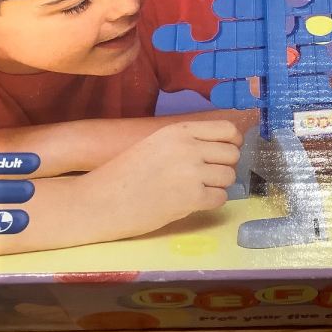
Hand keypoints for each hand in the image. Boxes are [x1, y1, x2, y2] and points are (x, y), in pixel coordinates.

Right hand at [79, 120, 243, 238]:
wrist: (100, 200)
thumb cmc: (125, 173)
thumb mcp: (156, 143)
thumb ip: (187, 141)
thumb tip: (223, 146)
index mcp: (178, 130)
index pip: (227, 129)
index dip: (231, 143)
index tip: (223, 153)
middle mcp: (188, 147)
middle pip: (232, 153)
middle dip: (224, 166)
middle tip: (208, 176)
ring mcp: (191, 172)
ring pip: (229, 176)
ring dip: (218, 185)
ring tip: (197, 190)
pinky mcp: (191, 198)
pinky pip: (220, 198)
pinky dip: (210, 202)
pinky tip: (192, 202)